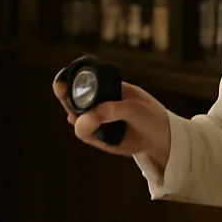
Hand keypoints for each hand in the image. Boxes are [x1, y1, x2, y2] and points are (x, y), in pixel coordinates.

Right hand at [52, 76, 170, 164]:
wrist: (162, 139)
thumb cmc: (150, 116)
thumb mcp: (133, 108)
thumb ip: (109, 111)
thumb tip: (81, 121)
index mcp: (106, 87)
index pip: (80, 81)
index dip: (66, 82)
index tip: (60, 85)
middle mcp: (97, 102)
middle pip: (71, 99)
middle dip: (68, 103)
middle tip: (74, 110)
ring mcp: (96, 119)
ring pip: (75, 119)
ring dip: (81, 122)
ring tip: (101, 127)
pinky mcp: (98, 136)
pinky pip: (84, 133)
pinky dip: (88, 134)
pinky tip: (102, 136)